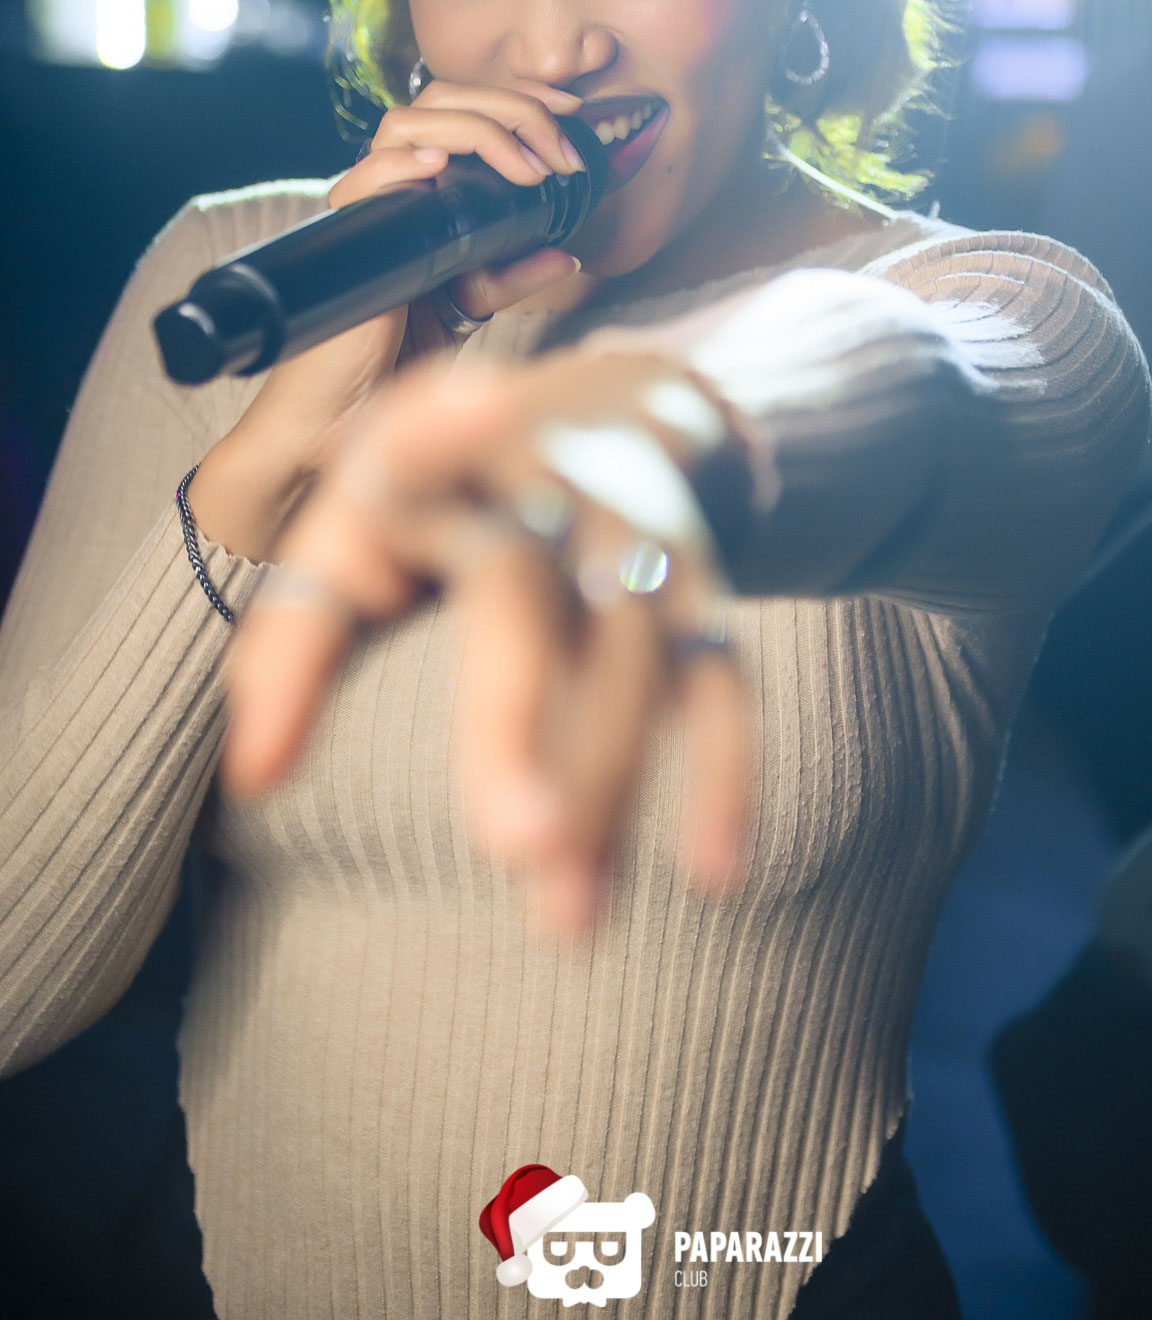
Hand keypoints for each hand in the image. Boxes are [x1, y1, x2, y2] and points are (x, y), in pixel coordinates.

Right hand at [187, 77, 587, 561]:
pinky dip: (401, 166)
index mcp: (420, 196)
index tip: (570, 114)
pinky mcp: (343, 239)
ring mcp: (364, 209)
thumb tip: (567, 254)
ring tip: (525, 165)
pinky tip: (438, 169)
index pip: (462, 112)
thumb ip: (509, 277)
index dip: (516, 100)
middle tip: (559, 146)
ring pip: (407, 126)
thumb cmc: (390, 364)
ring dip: (477, 130)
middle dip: (510, 107)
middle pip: (439, 103)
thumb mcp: (466, 310)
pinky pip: (364, 182)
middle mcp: (390, 191)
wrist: (337, 420)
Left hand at [219, 345, 756, 937]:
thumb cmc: (458, 486)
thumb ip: (297, 637)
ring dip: (610, 781)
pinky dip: (724, 771)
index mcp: (449, 445)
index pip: (435, 443)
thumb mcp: (365, 522)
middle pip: (533, 595)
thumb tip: (252, 778)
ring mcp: (638, 535)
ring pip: (631, 653)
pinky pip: (718, 677)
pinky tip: (716, 871)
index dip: (443, 434)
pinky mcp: (699, 589)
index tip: (454, 410)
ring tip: (571, 918)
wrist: (632, 408)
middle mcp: (554, 480)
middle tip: (514, 844)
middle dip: (524, 717)